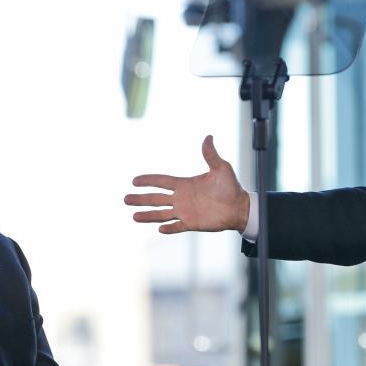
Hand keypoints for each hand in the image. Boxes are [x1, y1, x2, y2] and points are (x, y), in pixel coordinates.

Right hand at [125, 135, 249, 233]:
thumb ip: (211, 155)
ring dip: (148, 215)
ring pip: (162, 214)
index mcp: (185, 184)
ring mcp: (186, 212)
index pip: (162, 181)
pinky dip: (169, 229)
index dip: (148, 181)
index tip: (134, 181)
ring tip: (133, 216)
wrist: (240, 207)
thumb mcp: (221, 168)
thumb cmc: (231, 187)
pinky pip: (177, 227)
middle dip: (141, 199)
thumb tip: (208, 137)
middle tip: (125, 199)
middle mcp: (182, 198)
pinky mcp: (192, 224)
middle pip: (156, 199)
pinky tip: (159, 229)